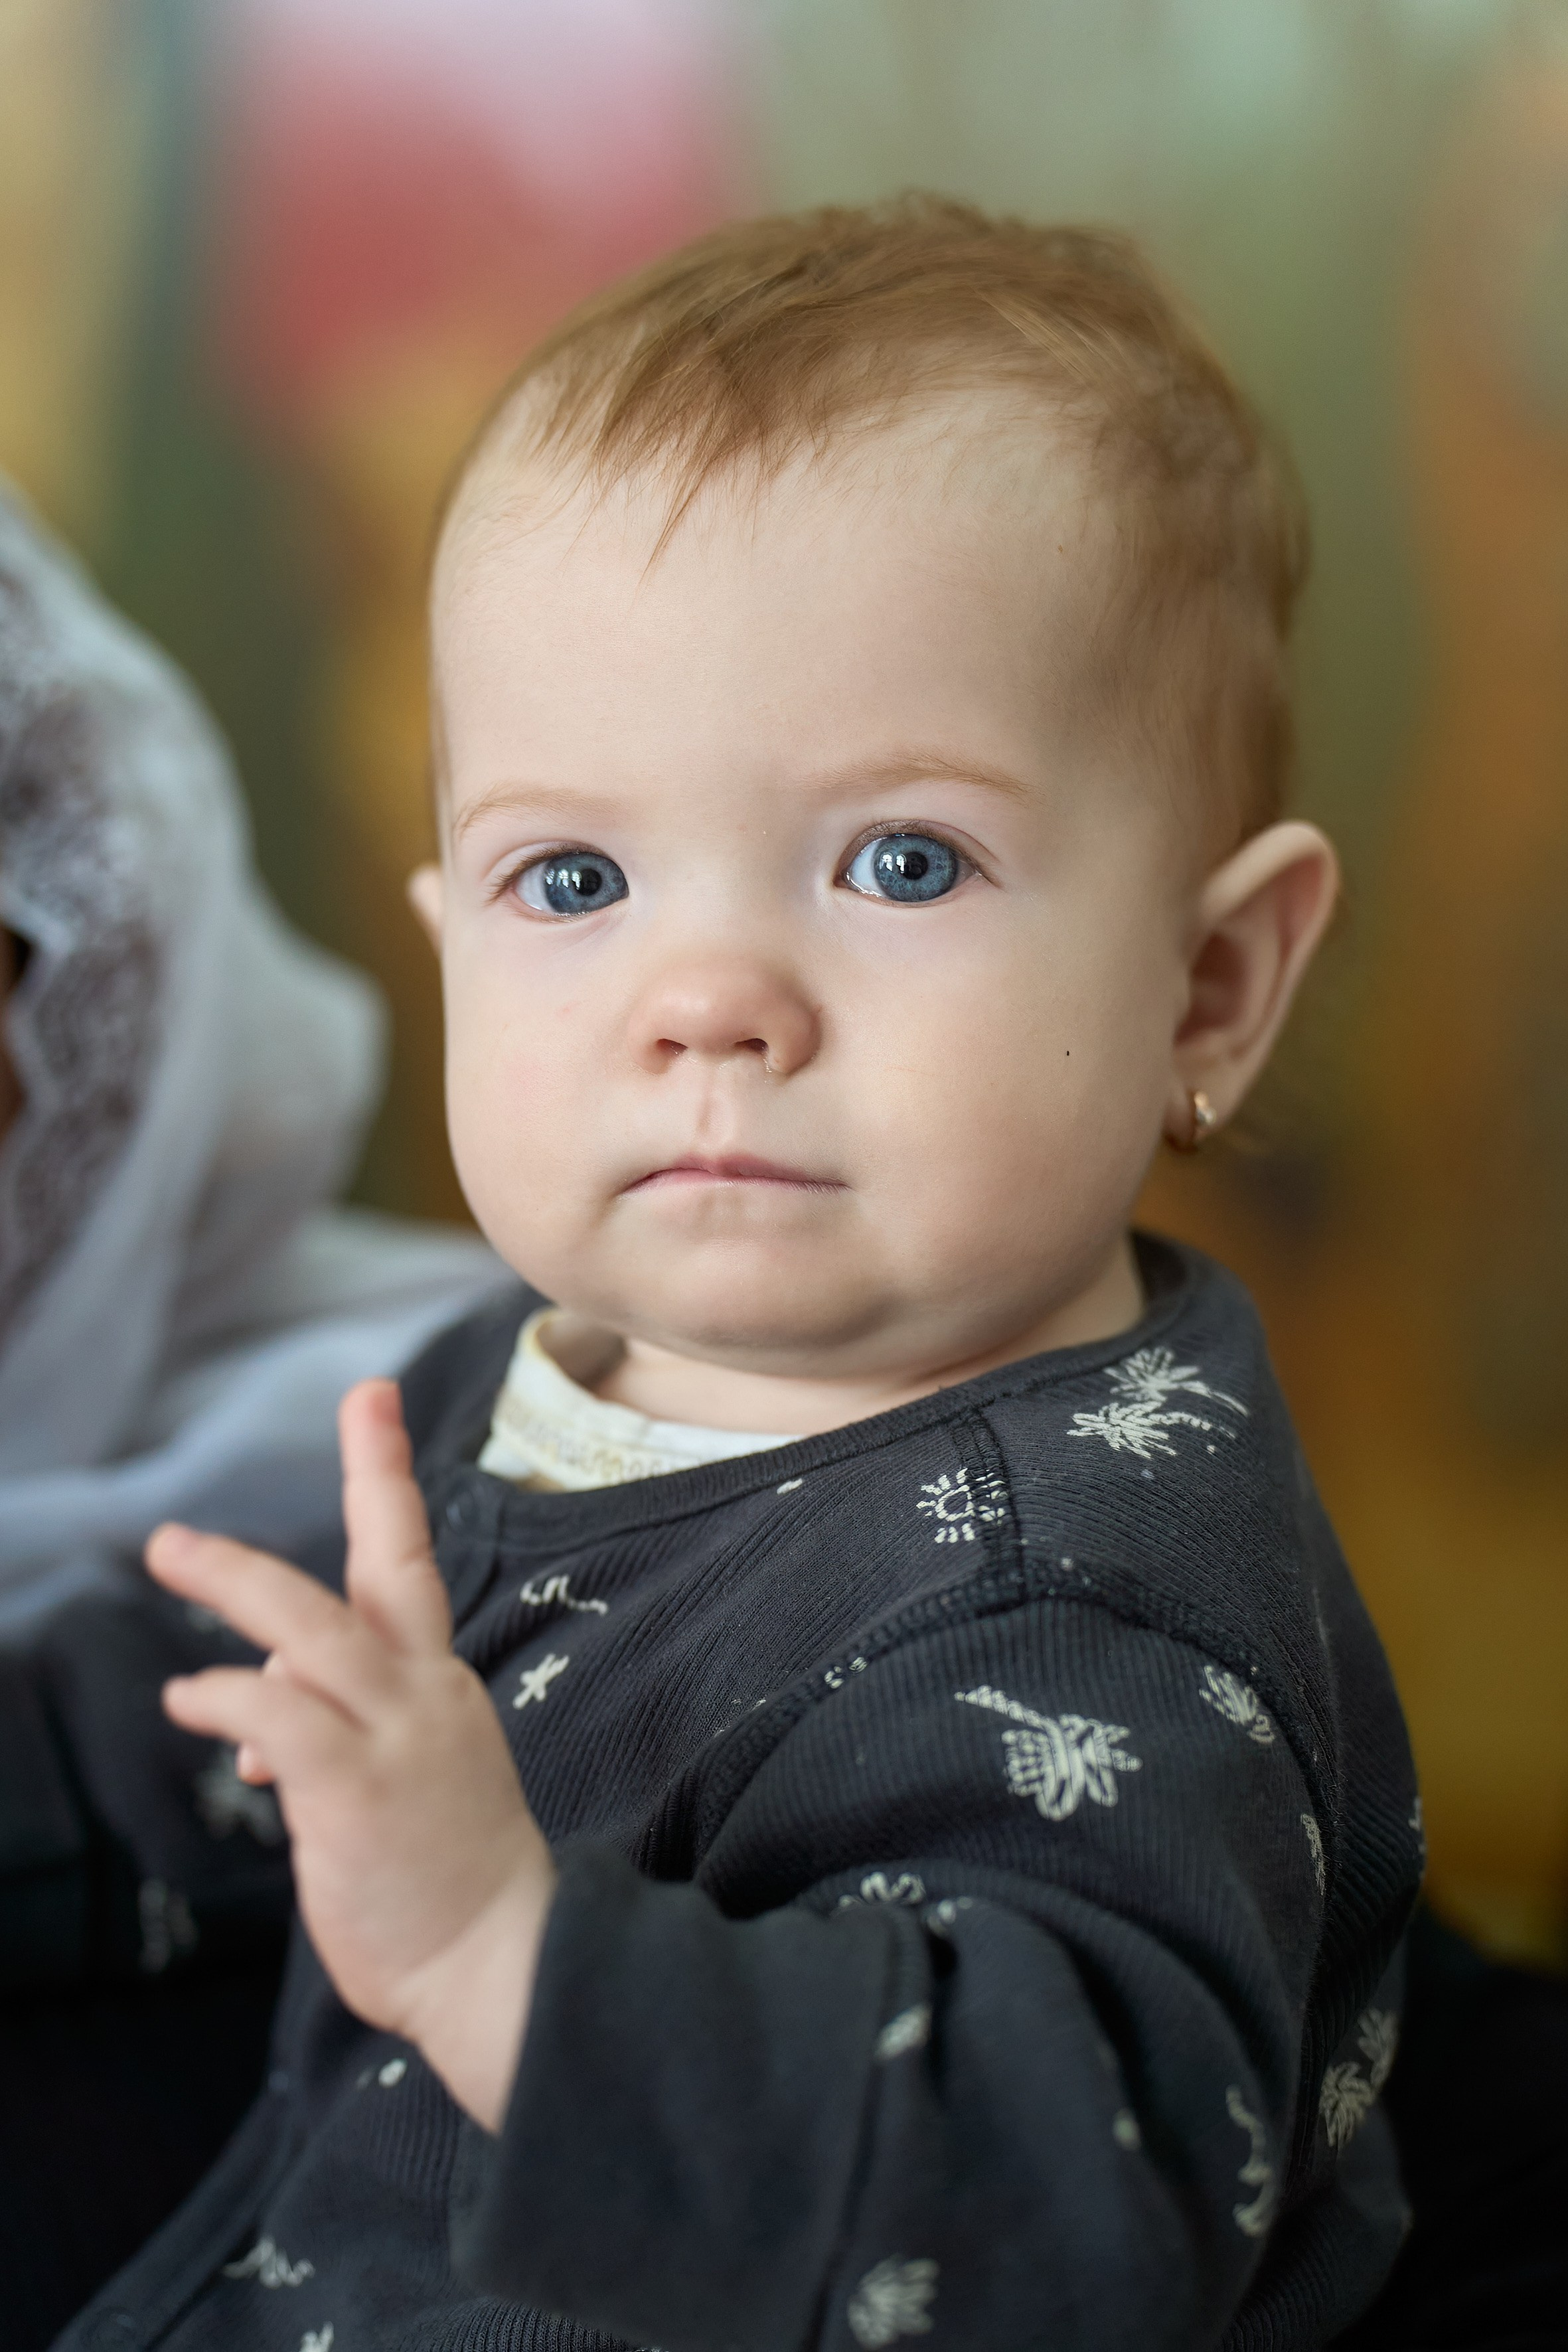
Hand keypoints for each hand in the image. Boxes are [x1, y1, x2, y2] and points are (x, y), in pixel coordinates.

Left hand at [147, 1379, 554, 2131]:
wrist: (501, 1962)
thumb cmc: (447, 1875)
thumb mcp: (396, 1779)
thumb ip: (331, 1727)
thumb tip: (256, 1719)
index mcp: (435, 1683)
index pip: (410, 1561)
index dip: (385, 1476)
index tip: (369, 1400)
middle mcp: (424, 1692)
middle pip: (383, 1563)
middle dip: (353, 1479)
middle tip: (325, 1414)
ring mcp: (397, 1737)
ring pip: (313, 1629)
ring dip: (237, 1582)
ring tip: (171, 1550)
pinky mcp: (360, 1790)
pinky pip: (280, 1717)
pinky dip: (228, 1697)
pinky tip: (189, 1700)